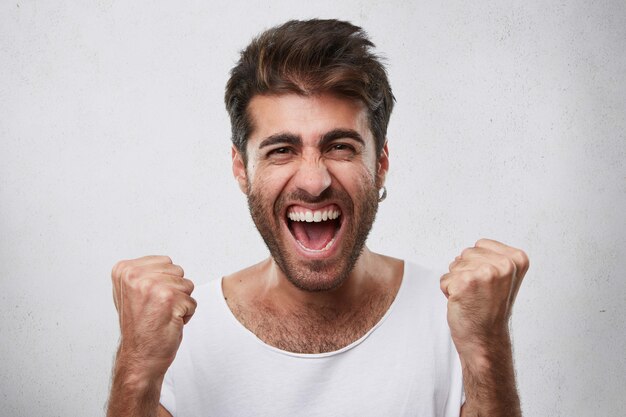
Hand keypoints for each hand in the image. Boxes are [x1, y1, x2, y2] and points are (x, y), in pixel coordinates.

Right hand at [111, 255, 196, 379]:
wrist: (139, 357)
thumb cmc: (139, 326)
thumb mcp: (130, 291)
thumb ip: (145, 273)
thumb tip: (166, 263)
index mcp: (124, 269)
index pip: (165, 262)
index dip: (163, 282)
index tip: (147, 299)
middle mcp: (135, 275)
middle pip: (177, 271)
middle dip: (174, 290)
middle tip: (156, 309)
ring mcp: (153, 286)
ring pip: (187, 285)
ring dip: (180, 302)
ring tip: (162, 315)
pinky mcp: (170, 300)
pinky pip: (192, 302)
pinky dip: (186, 315)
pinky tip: (168, 323)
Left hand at [440, 239, 528, 358]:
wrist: (486, 338)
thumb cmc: (491, 310)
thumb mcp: (504, 278)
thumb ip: (494, 259)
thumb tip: (475, 247)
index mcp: (516, 259)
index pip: (481, 245)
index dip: (477, 264)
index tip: (489, 284)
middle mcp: (504, 265)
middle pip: (466, 253)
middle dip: (466, 272)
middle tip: (479, 293)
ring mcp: (486, 273)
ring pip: (454, 265)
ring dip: (457, 281)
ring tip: (472, 298)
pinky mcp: (466, 282)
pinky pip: (445, 279)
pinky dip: (448, 291)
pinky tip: (463, 302)